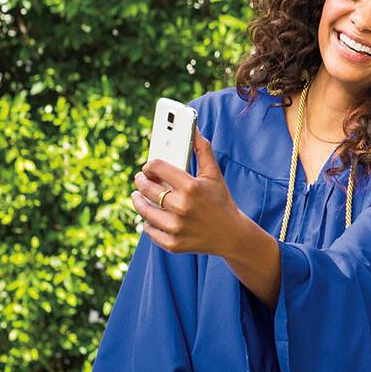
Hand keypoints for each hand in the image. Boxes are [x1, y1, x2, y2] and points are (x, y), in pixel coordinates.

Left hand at [131, 129, 245, 256]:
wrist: (232, 235)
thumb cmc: (221, 201)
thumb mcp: (214, 175)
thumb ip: (203, 150)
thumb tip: (194, 128)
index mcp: (191, 187)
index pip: (156, 167)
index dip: (149, 165)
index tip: (148, 167)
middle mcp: (182, 207)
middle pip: (146, 188)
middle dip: (141, 181)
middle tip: (141, 179)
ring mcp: (176, 227)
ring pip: (143, 210)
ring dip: (138, 200)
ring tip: (139, 196)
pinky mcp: (172, 243)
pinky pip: (148, 229)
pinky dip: (148, 222)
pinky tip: (153, 216)